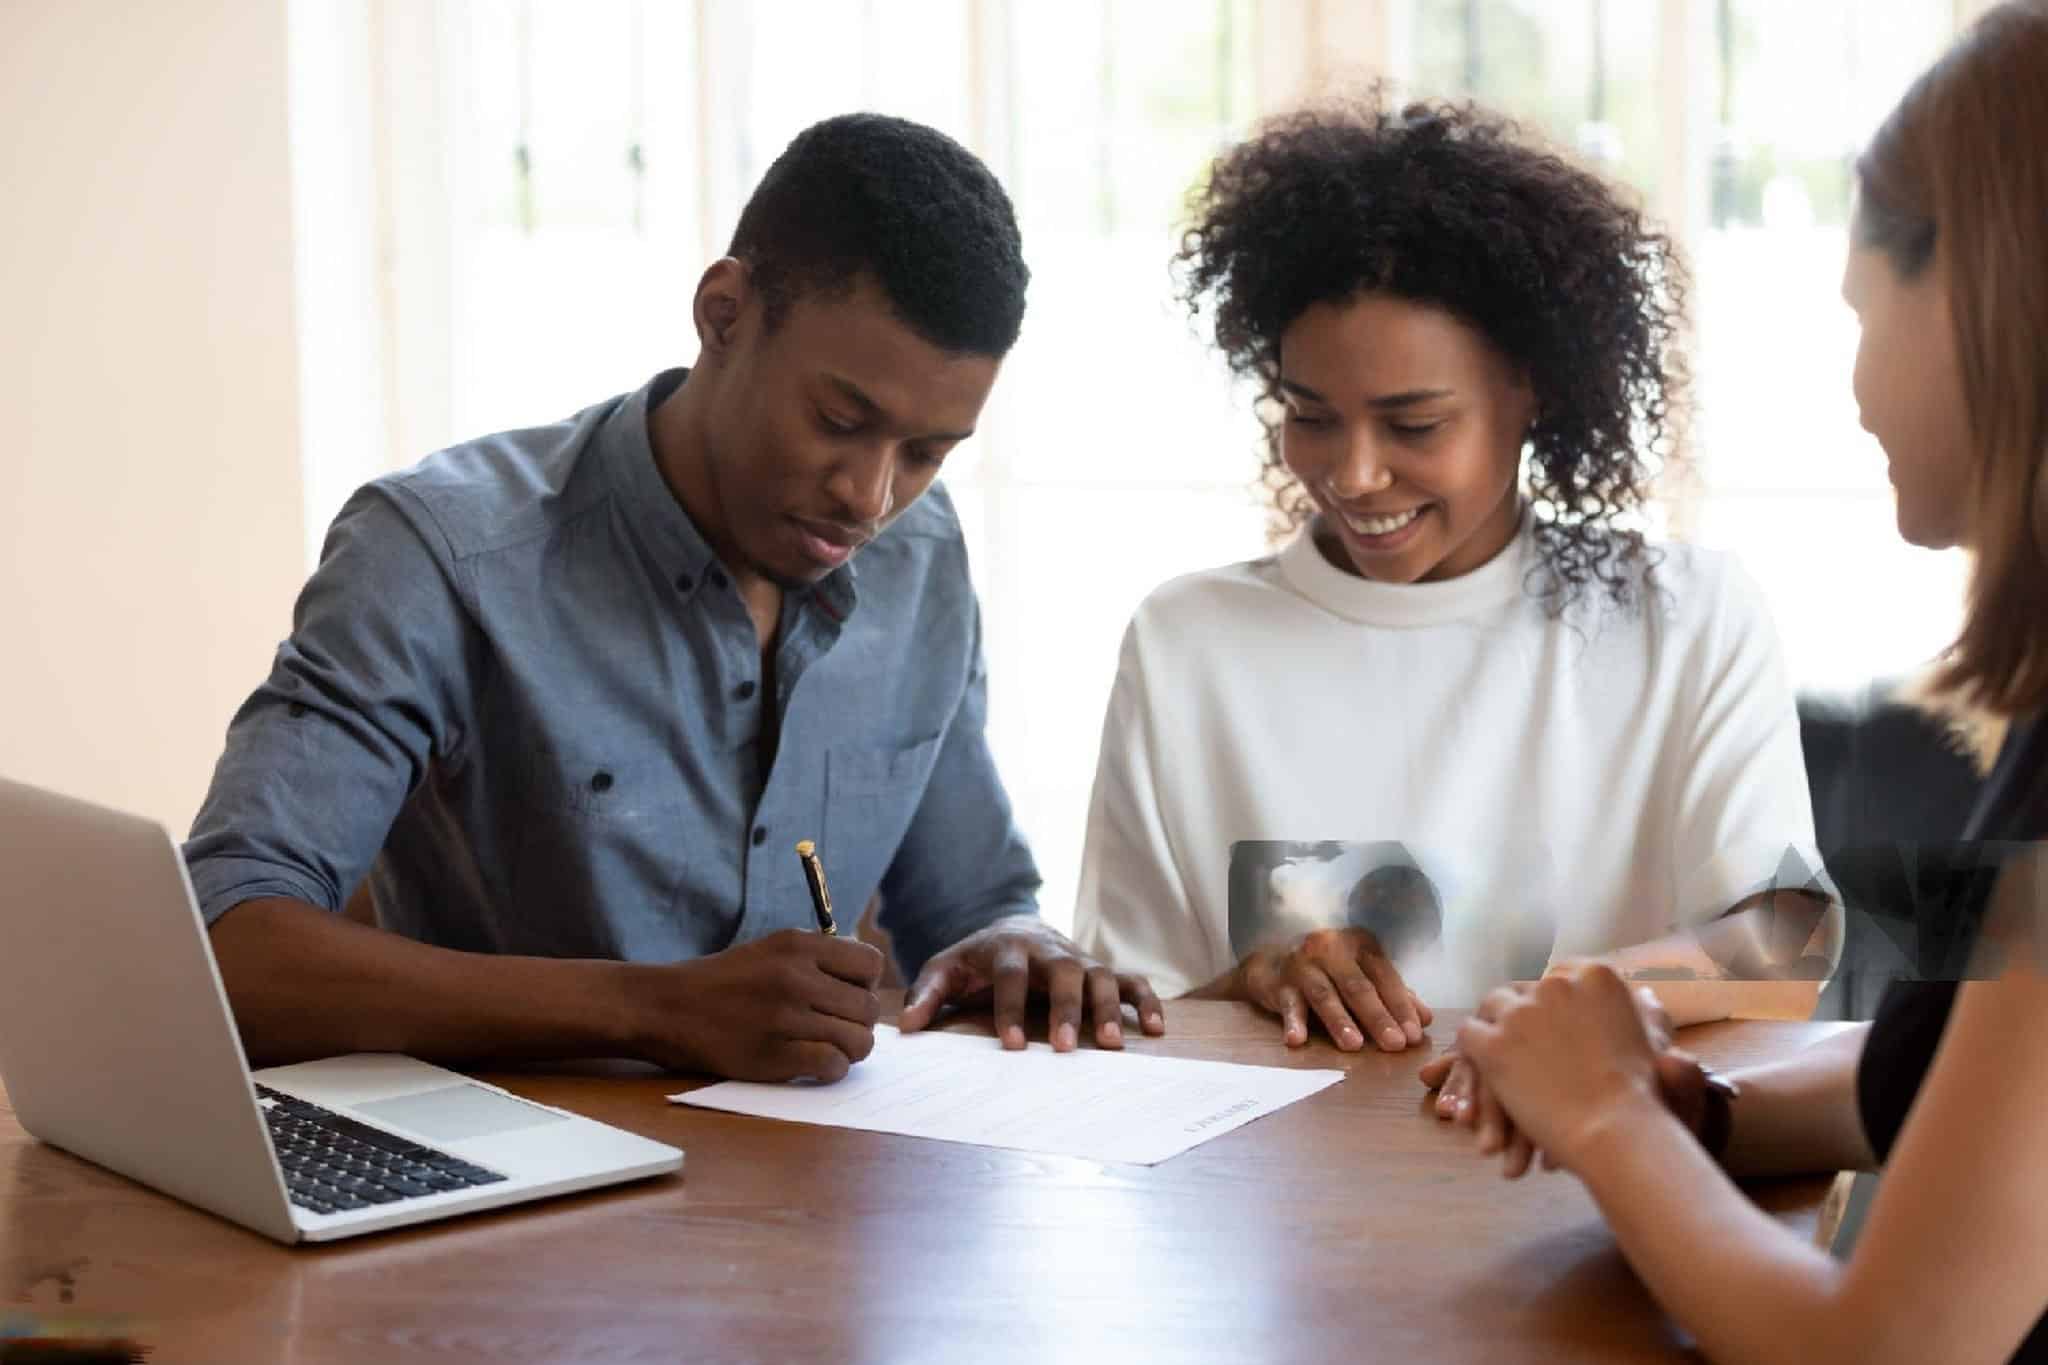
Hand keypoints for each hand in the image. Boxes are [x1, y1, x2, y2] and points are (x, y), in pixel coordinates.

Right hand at [624, 928, 883, 1081]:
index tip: (846, 996)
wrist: (666, 1007)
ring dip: (848, 1050)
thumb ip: (817, 959)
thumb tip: (865, 981)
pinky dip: (830, 1070)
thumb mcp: (770, 950)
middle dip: (859, 1023)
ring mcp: (785, 1017)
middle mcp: (796, 977)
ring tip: (827, 1048)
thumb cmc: (723, 981)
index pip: (871, 965)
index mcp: (798, 945)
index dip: (865, 984)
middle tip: (835, 1029)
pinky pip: (833, 1066)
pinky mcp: (772, 1055)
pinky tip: (812, 1065)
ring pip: (858, 1041)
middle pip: (868, 1008)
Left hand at [897, 914, 1163, 1050]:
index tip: (1014, 1046)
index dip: (1011, 1009)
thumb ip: (927, 995)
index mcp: (1009, 948)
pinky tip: (1156, 1030)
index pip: (1011, 975)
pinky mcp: (1100, 969)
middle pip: (1064, 972)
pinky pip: (1131, 981)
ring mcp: (1079, 958)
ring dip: (1109, 1008)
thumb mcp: (946, 970)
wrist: (1013, 927)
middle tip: (1065, 1048)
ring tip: (1111, 1045)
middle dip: (1066, 1009)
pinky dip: (1147, 1001)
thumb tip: (906, 1029)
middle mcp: (1049, 950)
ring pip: (1101, 976)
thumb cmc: (976, 960)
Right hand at [1236, 928, 1430, 1050]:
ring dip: (1340, 1021)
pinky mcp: (1279, 982)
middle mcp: (1331, 948)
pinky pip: (1288, 1004)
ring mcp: (1302, 964)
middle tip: (1395, 1044)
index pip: (1385, 976)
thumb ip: (1392, 994)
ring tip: (1354, 1045)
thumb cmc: (1327, 970)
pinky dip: (1293, 1022)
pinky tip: (1297, 1040)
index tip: (1414, 1035)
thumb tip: (1425, 1020)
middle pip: (1358, 986)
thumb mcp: (1361, 974)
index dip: (1400, 1006)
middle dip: (1378, 1016)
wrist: (1271, 962)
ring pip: (1325, 995)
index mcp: (1359, 944)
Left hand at [1420, 982, 1670, 1127]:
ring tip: (1500, 1055)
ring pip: (1493, 1006)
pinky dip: (1473, 1050)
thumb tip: (1643, 995)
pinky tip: (1484, 1068)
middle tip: (1522, 1043)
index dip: (1553, 1004)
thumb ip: (1646, 1012)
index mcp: (1595, 975)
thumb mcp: (1655, 1039)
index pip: (1560, 977)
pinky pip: (1470, 1033)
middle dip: (1522, 1013)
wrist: (1616, 1129)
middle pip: (1524, 990)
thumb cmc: (1644, 1092)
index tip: (1554, 1027)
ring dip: (1496, 1028)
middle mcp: (1554, 984)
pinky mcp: (1494, 1042)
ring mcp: (1521, 1012)